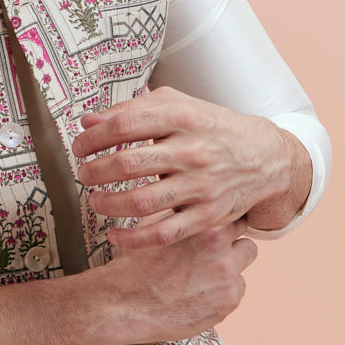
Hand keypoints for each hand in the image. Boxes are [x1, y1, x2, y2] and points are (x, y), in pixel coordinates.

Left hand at [71, 85, 295, 250]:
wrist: (265, 157)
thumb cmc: (212, 128)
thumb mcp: (178, 105)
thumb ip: (132, 110)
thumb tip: (87, 121)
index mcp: (183, 118)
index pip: (125, 126)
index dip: (94, 137)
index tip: (80, 147)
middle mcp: (193, 151)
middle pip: (128, 163)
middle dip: (96, 172)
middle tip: (84, 175)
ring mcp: (202, 186)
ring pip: (142, 202)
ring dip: (108, 204)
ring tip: (95, 201)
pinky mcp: (208, 216)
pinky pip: (165, 234)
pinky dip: (134, 239)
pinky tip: (115, 235)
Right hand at [89, 218, 258, 344]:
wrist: (124, 303)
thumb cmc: (135, 263)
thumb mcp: (153, 224)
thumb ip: (178, 211)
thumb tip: (188, 199)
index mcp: (206, 226)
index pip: (234, 217)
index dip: (223, 224)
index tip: (216, 231)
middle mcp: (222, 249)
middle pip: (246, 239)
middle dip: (231, 245)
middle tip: (213, 254)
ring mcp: (228, 277)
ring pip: (243, 266)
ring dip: (230, 267)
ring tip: (206, 274)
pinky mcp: (228, 302)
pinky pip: (237, 290)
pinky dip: (222, 291)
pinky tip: (200, 293)